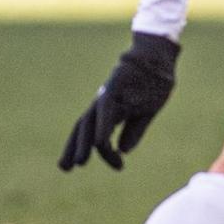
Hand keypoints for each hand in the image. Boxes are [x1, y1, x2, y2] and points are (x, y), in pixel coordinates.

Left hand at [59, 32, 180, 170]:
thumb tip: (124, 150)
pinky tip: (100, 143)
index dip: (97, 150)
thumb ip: (134, 130)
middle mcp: (103, 103)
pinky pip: (106, 111)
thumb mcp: (147, 111)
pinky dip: (102, 128)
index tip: (119, 166)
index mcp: (110, 109)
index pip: (92, 132)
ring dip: (83, 143)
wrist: (158, 55)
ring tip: (79, 163)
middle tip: (65, 168)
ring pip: (89, 121)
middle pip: (82, 128)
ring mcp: (107, 95)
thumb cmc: (153, 82)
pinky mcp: (114, 87)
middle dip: (73, 148)